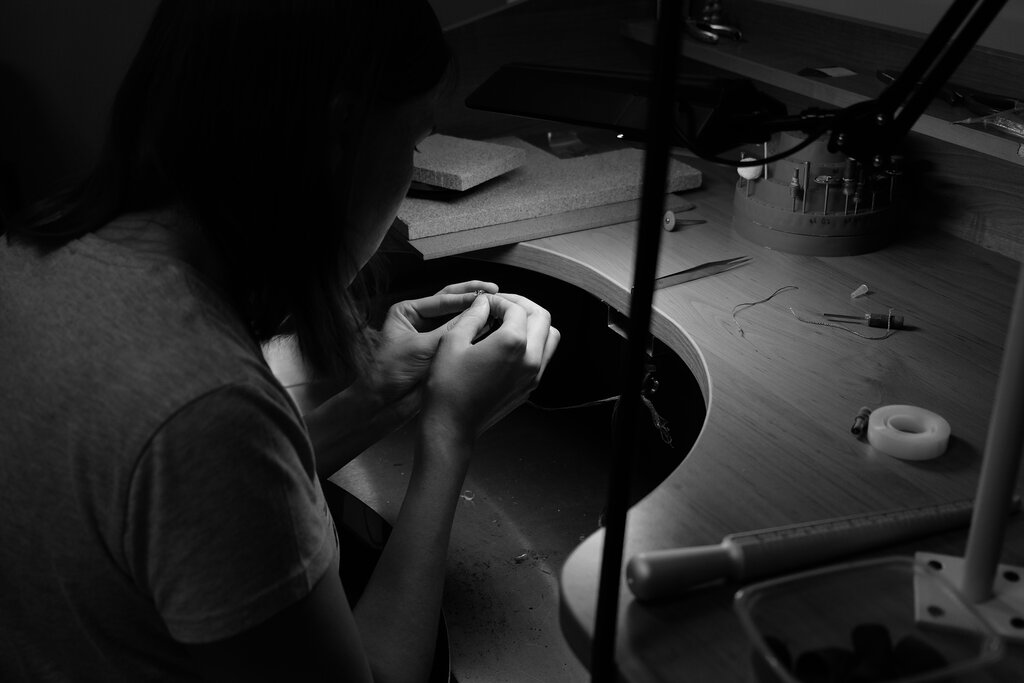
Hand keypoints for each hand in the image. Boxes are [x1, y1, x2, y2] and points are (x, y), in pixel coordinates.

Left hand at [365, 281, 499, 410]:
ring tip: (496, 307)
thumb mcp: (422, 346)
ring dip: (474, 314)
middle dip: (471, 297)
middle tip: (494, 290)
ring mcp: (430, 334)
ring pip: (456, 319)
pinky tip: (489, 326)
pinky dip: (472, 331)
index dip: (465, 297)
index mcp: (407, 311)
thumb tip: (477, 312)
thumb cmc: (391, 372)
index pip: (441, 298)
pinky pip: (458, 337)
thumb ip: (450, 329)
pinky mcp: (439, 350)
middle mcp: (419, 319)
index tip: (486, 295)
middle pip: (450, 303)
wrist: (384, 403)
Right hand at [423, 292, 559, 443]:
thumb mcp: (453, 342)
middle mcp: (530, 359)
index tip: (484, 302)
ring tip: (509, 321)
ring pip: (550, 336)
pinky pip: (543, 356)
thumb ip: (473, 316)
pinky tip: (509, 343)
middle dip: (522, 305)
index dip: (499, 300)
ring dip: (533, 323)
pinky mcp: (529, 387)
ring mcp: (533, 375)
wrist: (452, 425)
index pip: (516, 308)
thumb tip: (484, 303)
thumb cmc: (447, 386)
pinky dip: (533, 342)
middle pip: (542, 317)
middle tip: (501, 304)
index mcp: (512, 343)